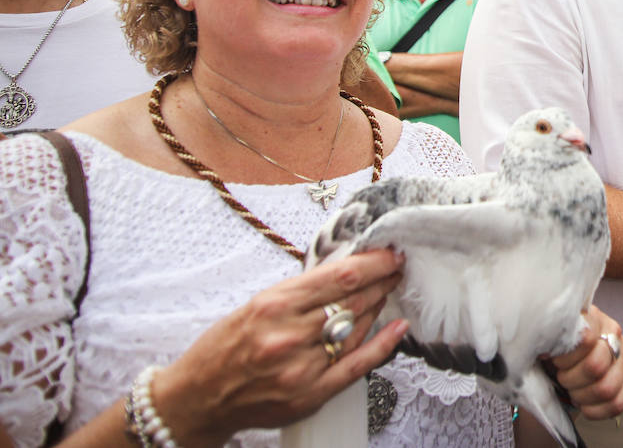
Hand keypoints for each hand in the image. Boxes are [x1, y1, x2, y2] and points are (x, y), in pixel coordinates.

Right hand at [155, 250, 408, 445]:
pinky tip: (398, 329)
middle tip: (396, 269)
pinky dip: (383, 345)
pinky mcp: (309, 394)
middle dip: (382, 281)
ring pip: (357, 328)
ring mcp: (301, 367)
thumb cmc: (224, 348)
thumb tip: (346, 272)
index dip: (374, 262)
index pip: (341, 276)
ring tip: (386, 292)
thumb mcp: (256, 305)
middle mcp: (288, 335)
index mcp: (273, 306)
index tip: (391, 253)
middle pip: (354, 299)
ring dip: (377, 306)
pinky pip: (357, 366)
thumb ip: (301, 291)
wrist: (197, 398)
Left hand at [547, 304, 622, 419]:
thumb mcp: (549, 339)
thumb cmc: (556, 348)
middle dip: (571, 380)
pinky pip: (618, 403)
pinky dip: (596, 410)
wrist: (567, 358)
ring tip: (573, 390)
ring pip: (606, 388)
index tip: (552, 360)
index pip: (584, 339)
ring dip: (582, 396)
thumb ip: (547, 339)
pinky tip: (584, 404)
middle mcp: (614, 333)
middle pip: (595, 366)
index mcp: (592, 317)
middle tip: (562, 378)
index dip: (564, 358)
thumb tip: (544, 351)